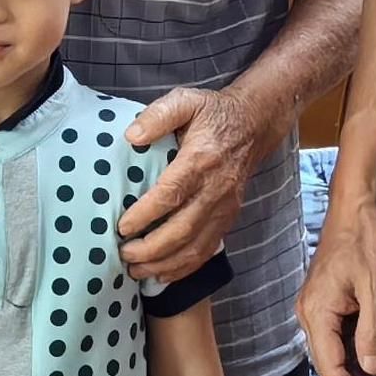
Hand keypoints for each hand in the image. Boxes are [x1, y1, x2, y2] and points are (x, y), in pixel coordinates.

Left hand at [121, 86, 261, 279]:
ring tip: (136, 271)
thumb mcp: (185, 101)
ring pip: (196, 246)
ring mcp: (225, 207)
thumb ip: (158, 115)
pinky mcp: (228, 218)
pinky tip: (162, 274)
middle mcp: (215, 189)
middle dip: (151, 248)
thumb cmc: (212, 113)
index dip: (146, 214)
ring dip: (165, 264)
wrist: (253, 125)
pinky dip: (184, 267)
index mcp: (201, 160)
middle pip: (183, 229)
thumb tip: (132, 136)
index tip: (122, 227)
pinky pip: (207, 250)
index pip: (171, 193)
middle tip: (124, 254)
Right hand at [297, 193, 375, 375]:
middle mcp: (311, 315)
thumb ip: (372, 332)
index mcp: (317, 313)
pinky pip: (341, 340)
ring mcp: (319, 310)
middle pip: (332, 366)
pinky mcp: (330, 304)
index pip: (331, 368)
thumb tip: (372, 371)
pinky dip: (360, 358)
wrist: (357, 206)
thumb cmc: (365, 241)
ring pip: (337, 355)